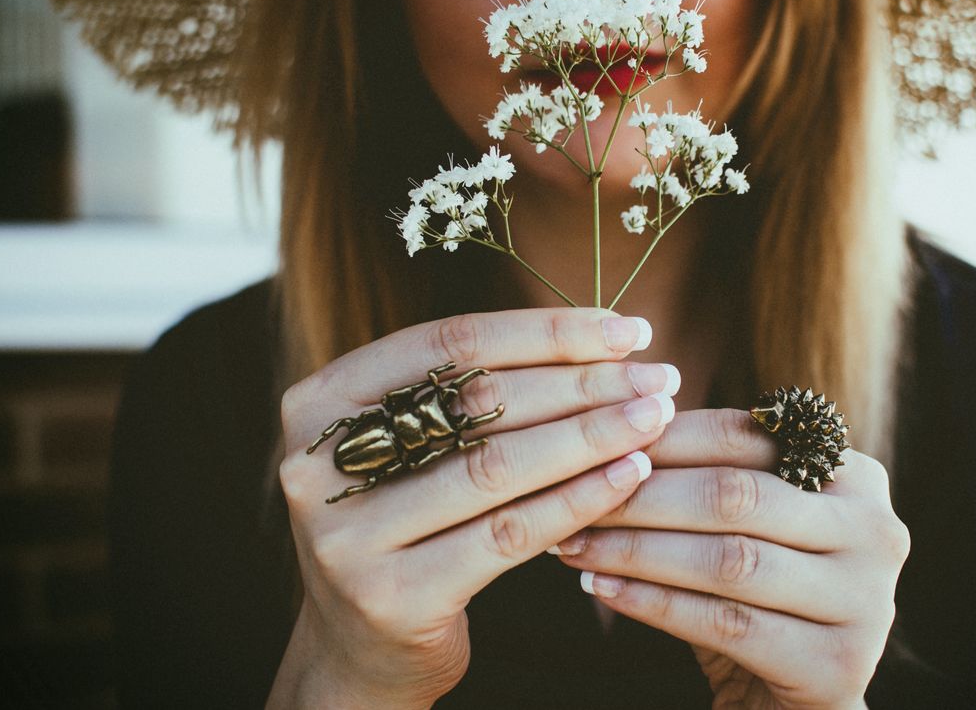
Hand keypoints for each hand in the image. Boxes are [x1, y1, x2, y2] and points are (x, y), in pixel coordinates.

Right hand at [267, 308, 679, 708]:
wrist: (363, 646)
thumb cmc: (410, 521)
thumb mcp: (415, 446)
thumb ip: (473, 392)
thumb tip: (606, 339)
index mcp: (321, 401)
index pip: (451, 342)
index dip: (547, 331)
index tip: (627, 328)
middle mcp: (317, 462)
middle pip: (477, 401)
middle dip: (582, 382)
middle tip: (658, 375)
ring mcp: (348, 534)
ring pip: (496, 466)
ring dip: (590, 436)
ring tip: (654, 417)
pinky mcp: (392, 595)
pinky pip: (508, 533)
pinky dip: (577, 499)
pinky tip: (628, 476)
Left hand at [552, 408, 908, 709]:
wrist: (802, 703)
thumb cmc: (761, 594)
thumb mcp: (747, 526)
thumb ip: (707, 476)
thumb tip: (610, 429)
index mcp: (856, 475)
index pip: (746, 436)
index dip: (665, 437)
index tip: (596, 442)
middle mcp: (874, 530)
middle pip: (737, 496)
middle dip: (644, 494)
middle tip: (575, 495)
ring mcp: (865, 600)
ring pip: (729, 560)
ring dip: (638, 550)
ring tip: (576, 545)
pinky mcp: (836, 663)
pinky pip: (725, 623)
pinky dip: (655, 603)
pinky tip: (604, 589)